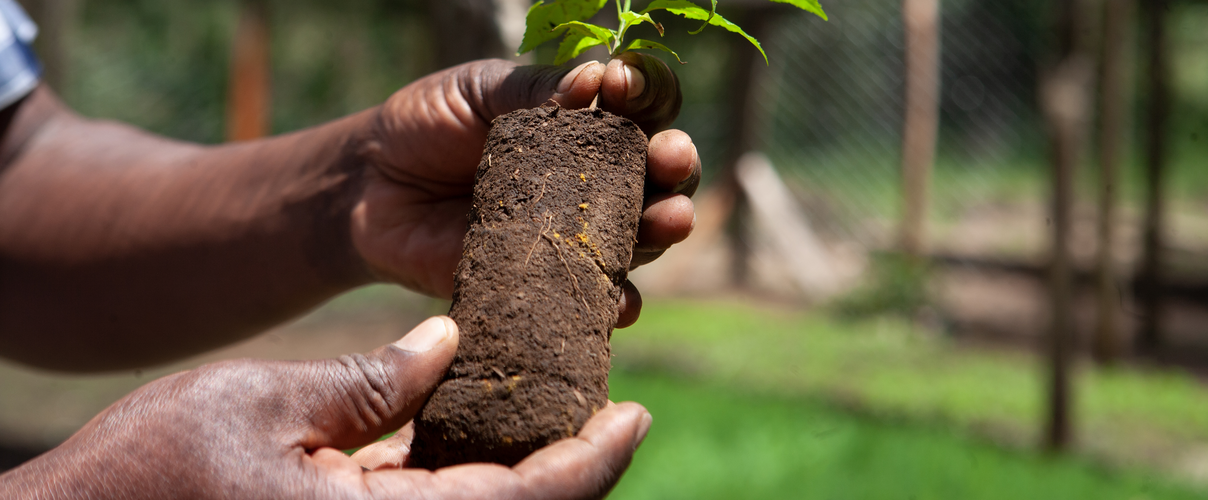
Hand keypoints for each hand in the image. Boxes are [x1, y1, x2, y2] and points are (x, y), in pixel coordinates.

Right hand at [0, 317, 651, 498]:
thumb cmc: (147, 475)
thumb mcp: (258, 405)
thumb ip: (366, 383)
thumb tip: (447, 345)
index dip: (593, 462)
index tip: (636, 415)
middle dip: (571, 468)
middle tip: (606, 404)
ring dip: (524, 471)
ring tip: (551, 401)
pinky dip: (465, 476)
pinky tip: (470, 424)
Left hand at [352, 54, 699, 326]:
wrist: (368, 189)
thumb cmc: (427, 126)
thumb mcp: (478, 92)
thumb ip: (535, 91)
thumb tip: (596, 81)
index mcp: (585, 125)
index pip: (639, 108)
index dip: (645, 97)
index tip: (623, 87)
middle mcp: (594, 182)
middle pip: (659, 176)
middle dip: (675, 166)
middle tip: (670, 157)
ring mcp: (575, 237)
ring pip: (640, 237)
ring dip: (662, 229)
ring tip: (669, 220)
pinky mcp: (546, 286)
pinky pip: (594, 302)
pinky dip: (615, 304)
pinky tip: (620, 299)